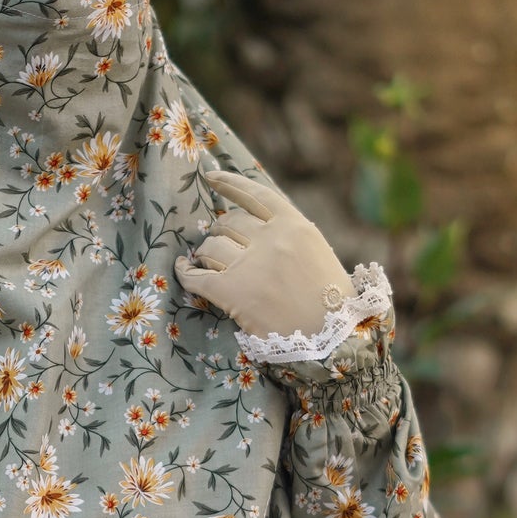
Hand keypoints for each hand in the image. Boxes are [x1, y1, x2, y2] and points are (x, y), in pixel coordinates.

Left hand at [175, 168, 349, 341]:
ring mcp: (251, 265)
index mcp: (293, 224)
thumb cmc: (330, 301)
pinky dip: (185, 273)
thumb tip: (249, 224)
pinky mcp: (233, 293)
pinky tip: (182, 269)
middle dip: (221, 233)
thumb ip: (286, 233)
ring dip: (207, 256)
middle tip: (223, 249)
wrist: (334, 339)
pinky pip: (196, 277)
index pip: (254, 193)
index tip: (210, 177)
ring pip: (211, 247)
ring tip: (211, 266)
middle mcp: (271, 238)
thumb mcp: (315, 251)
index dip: (229, 183)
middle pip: (228, 222)